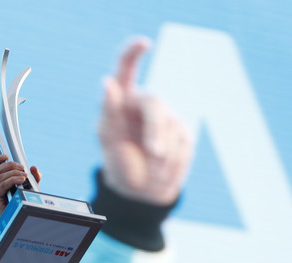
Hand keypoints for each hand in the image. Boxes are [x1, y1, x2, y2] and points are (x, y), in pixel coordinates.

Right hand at [0, 154, 41, 215]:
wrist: (20, 218)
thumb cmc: (23, 204)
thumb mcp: (30, 187)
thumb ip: (33, 177)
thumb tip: (33, 167)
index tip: (6, 156)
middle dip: (11, 165)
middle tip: (23, 168)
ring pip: (0, 176)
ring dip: (14, 173)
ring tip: (25, 176)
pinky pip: (3, 184)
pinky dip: (13, 179)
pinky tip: (21, 180)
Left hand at [98, 37, 191, 205]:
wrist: (141, 189)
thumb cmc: (118, 160)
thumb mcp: (107, 138)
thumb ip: (108, 110)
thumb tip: (108, 81)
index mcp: (123, 98)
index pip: (126, 68)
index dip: (133, 52)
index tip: (143, 43)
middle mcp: (146, 102)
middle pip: (156, 105)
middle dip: (156, 131)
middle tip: (155, 154)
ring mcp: (167, 116)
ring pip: (171, 127)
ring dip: (161, 153)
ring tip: (150, 165)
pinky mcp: (183, 131)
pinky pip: (183, 142)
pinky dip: (173, 159)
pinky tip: (162, 166)